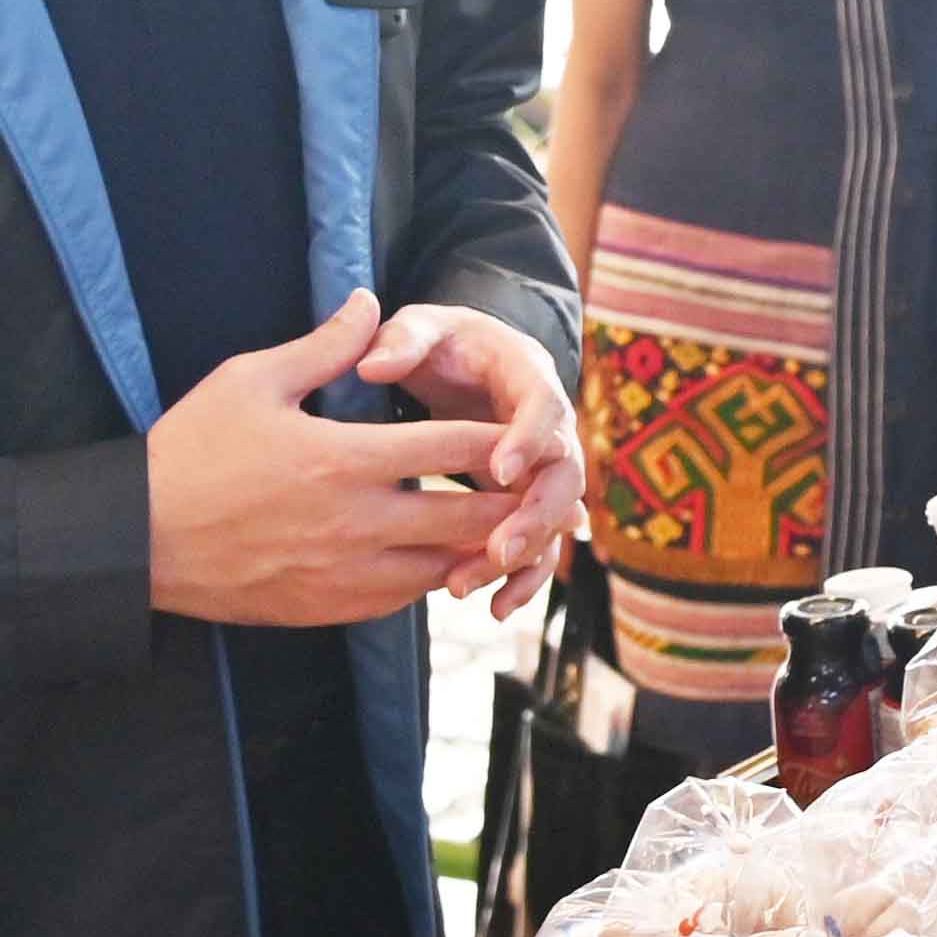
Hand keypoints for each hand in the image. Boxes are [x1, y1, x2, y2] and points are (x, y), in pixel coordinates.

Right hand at [148, 295, 522, 630]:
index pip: (455, 445)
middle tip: (541, 489)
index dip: (505, 437)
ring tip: (504, 528)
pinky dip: (431, 578)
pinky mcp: (330, 608)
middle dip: (512, 503)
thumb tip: (370, 302)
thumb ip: (323, 346)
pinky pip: (405, 600)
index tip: (534, 428)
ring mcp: (347, 574)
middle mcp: (360, 522)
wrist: (139, 539)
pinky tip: (439, 559)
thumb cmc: (191, 451)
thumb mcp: (251, 380)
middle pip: (470, 517)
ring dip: (477, 548)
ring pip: (445, 568)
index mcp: (346, 458)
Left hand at [361, 298, 581, 614]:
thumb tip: (372, 366)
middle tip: (499, 548)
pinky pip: (540, 546)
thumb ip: (402, 339)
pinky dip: (522, 578)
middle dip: (535, 517)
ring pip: (553, 522)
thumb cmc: (440, 344)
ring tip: (470, 585)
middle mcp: (550, 427)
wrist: (462, 365)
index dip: (529, 439)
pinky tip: (494, 608)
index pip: (545, 406)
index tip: (499, 469)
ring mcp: (544, 470)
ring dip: (523, 558)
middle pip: (564, 476)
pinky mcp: (529, 502)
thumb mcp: (422, 328)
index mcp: (529, 375)